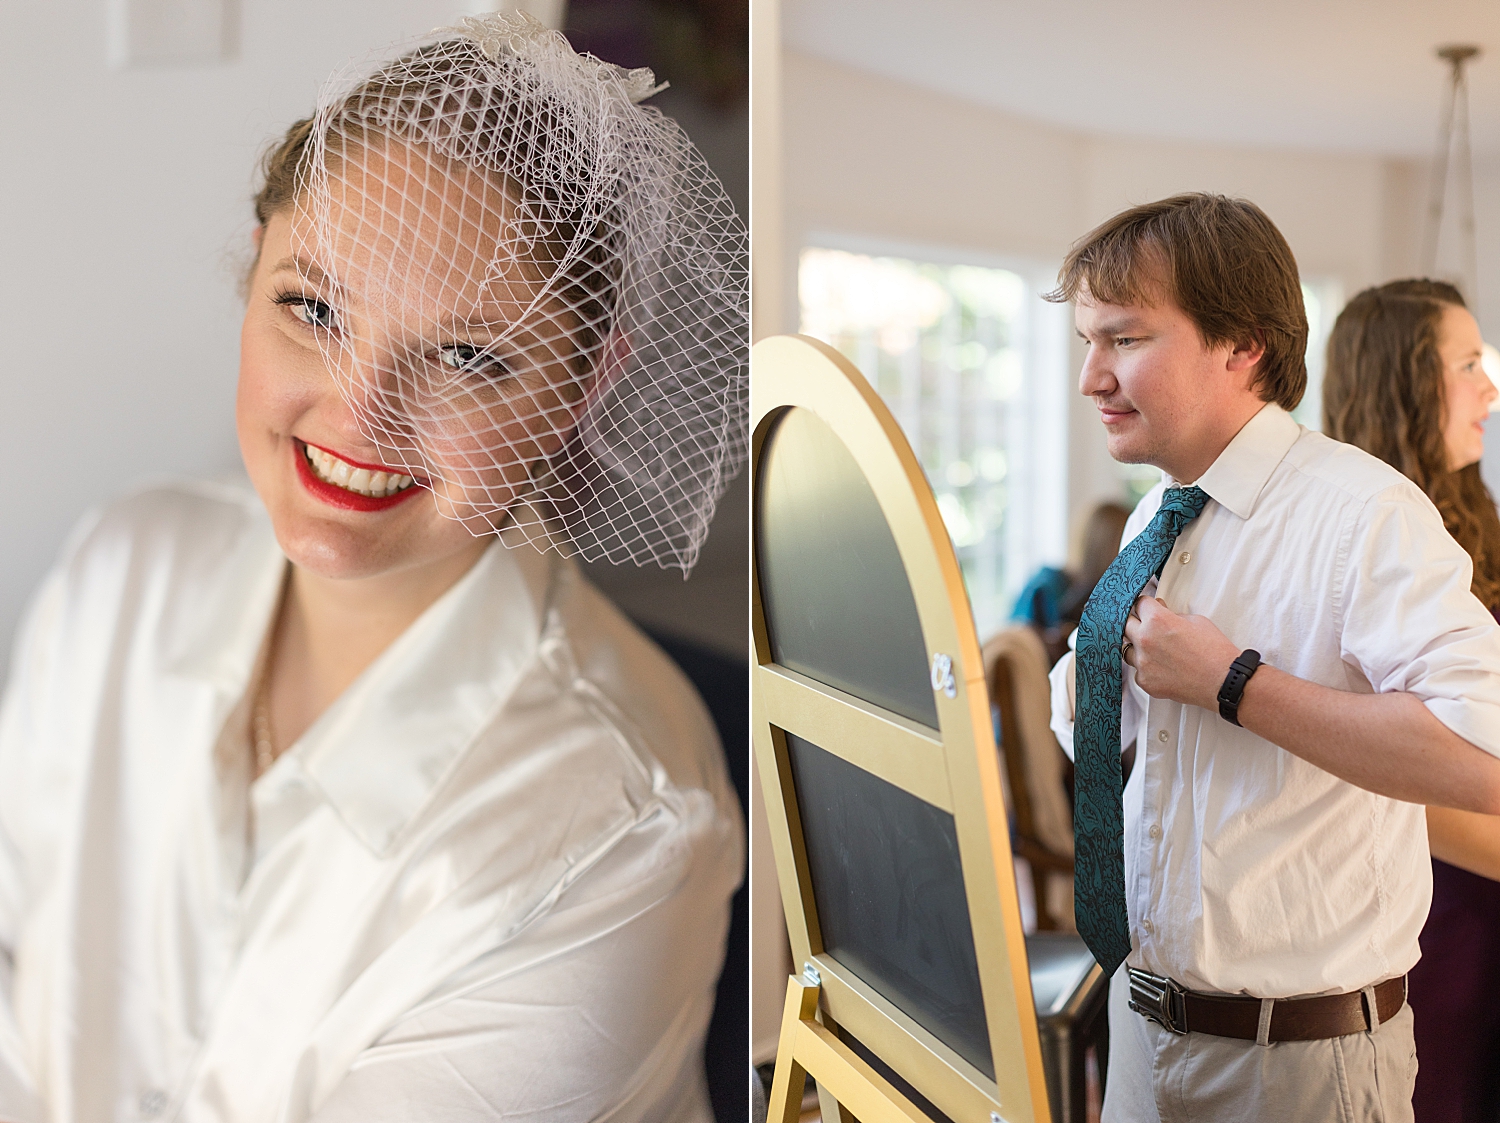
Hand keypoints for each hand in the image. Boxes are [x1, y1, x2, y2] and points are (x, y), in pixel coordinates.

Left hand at [1122, 596, 1239, 709]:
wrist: (1224, 681)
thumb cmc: (1215, 651)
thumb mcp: (1196, 621)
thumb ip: (1172, 614)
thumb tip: (1161, 610)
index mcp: (1157, 620)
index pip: (1139, 603)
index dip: (1146, 605)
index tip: (1147, 608)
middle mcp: (1145, 639)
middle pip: (1125, 624)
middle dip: (1136, 623)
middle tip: (1148, 627)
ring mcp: (1142, 662)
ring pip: (1127, 650)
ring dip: (1138, 648)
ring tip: (1157, 651)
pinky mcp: (1145, 681)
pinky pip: (1138, 671)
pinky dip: (1147, 669)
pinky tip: (1163, 669)